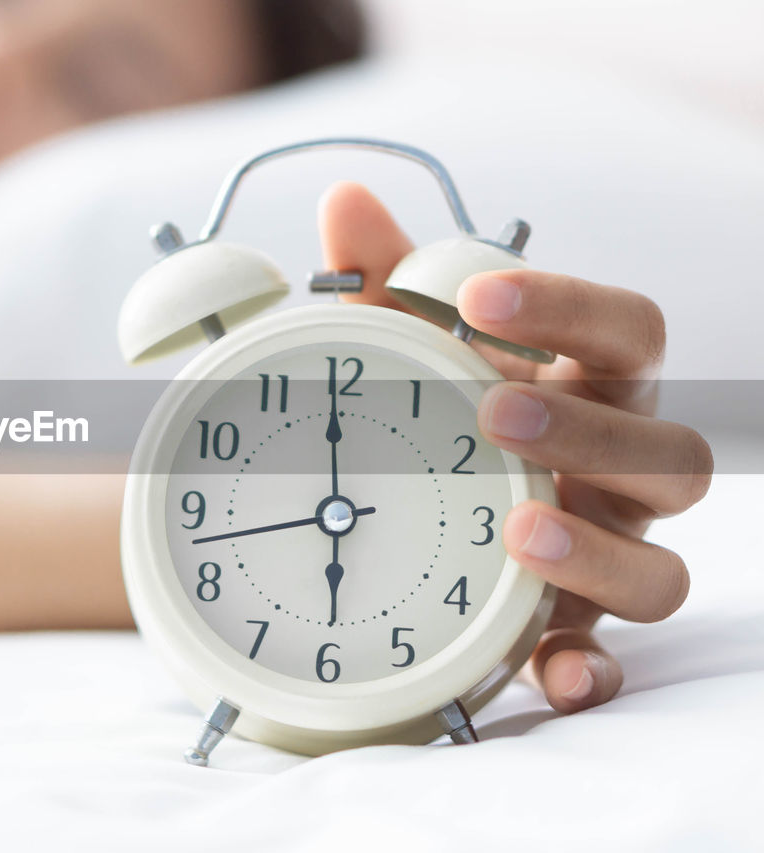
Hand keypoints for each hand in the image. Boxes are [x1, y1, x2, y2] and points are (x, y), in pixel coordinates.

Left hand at [319, 182, 712, 713]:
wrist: (430, 517)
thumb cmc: (442, 417)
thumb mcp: (410, 353)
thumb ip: (389, 282)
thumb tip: (343, 201)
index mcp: (593, 388)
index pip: (631, 331)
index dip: (573, 307)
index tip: (480, 294)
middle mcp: (622, 474)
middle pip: (675, 454)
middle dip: (591, 435)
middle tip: (492, 412)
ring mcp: (609, 555)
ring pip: (663, 565)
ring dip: (599, 551)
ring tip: (517, 533)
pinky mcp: (576, 631)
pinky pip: (610, 661)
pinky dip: (585, 669)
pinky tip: (549, 671)